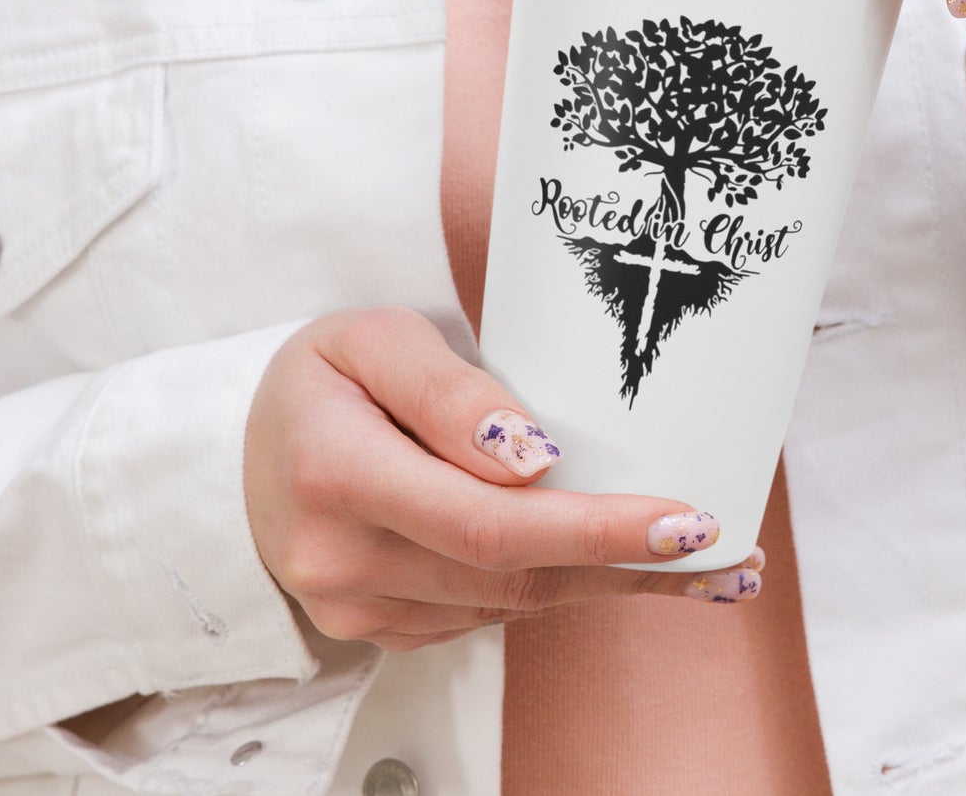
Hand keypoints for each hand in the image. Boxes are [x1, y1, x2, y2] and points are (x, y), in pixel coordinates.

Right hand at [243, 307, 761, 651]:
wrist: (239, 449)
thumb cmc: (317, 377)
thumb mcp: (371, 339)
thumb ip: (449, 391)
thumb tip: (536, 457)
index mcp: (340, 475)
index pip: (490, 522)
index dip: (595, 531)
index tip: (683, 519)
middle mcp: (345, 561)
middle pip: (514, 577)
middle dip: (630, 568)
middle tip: (726, 552)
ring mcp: (360, 607)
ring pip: (510, 605)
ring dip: (611, 586)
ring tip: (701, 563)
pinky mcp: (381, 626)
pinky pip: (485, 612)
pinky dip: (557, 591)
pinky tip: (614, 568)